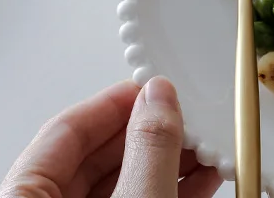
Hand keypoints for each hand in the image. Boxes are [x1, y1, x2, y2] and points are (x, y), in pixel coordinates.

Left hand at [0, 77, 221, 197]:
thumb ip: (149, 149)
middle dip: (152, 134)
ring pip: (121, 183)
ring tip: (206, 148)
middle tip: (188, 117)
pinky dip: (167, 190)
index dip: (116, 102)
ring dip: (167, 162)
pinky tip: (201, 180)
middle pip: (96, 156)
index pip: (66, 130)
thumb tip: (159, 97)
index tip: (156, 87)